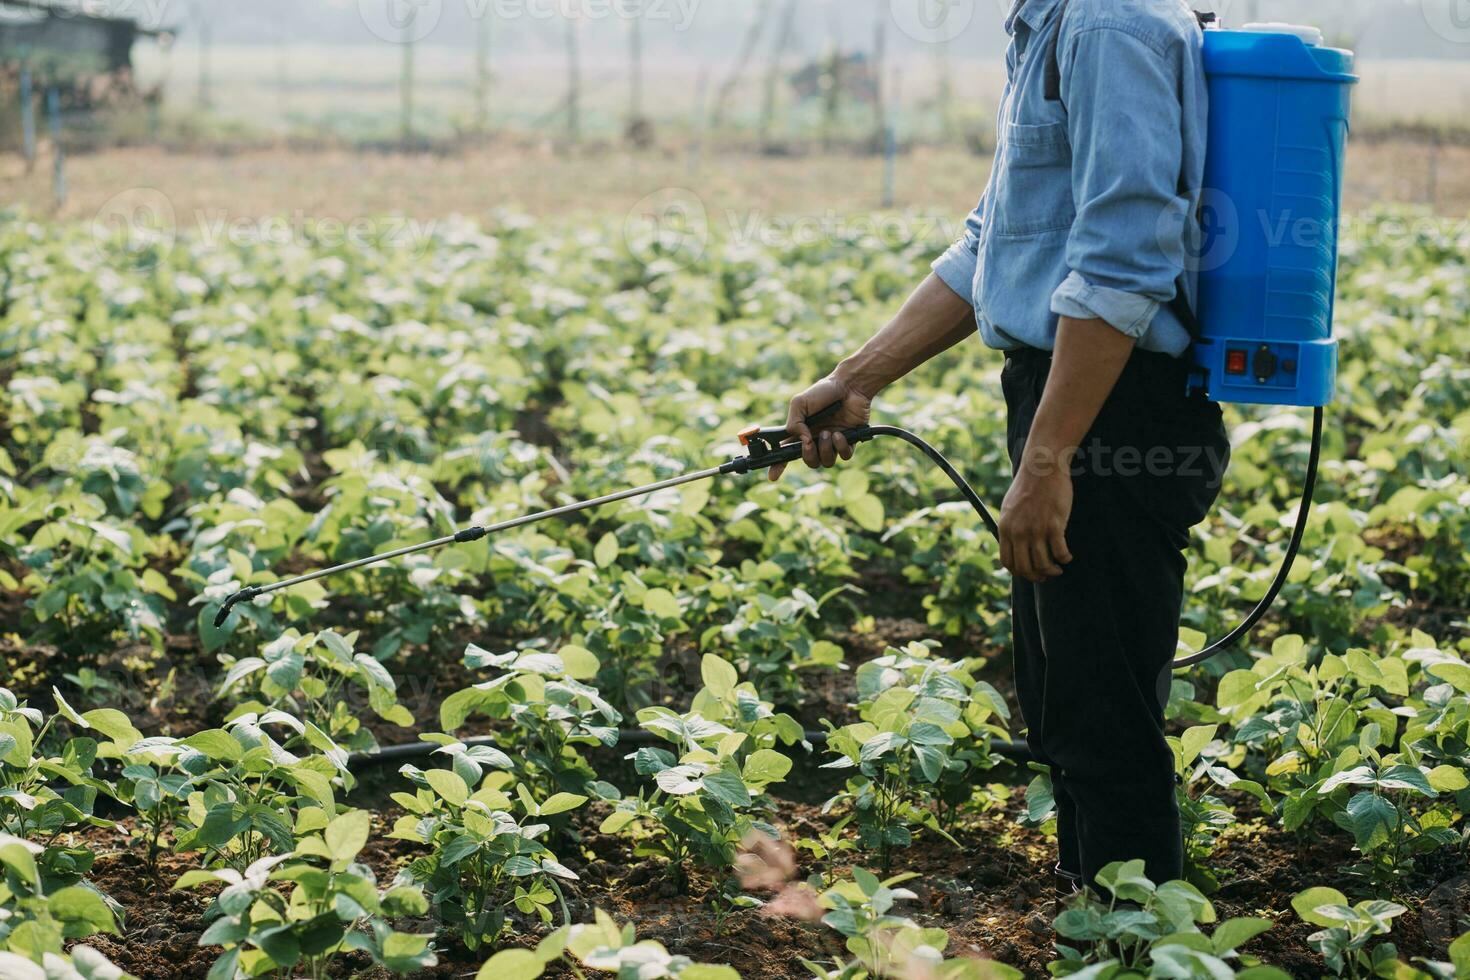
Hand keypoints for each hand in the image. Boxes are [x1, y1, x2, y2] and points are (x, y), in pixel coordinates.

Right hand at [767, 376, 872, 481]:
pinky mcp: (850, 441)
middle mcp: (816, 440)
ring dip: (825, 449)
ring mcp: (832, 442)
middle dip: (808, 456)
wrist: (849, 386)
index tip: (772, 476)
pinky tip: (840, 433)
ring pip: (826, 462)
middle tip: (809, 443)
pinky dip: (840, 446)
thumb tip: (803, 441)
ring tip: (828, 432)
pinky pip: (844, 456)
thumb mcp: (800, 403)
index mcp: (801, 432)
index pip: (787, 453)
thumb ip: (794, 423)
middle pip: (809, 461)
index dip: (779, 466)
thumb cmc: (823, 391)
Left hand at [998, 459, 1074, 582]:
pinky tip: (1067, 557)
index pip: (1008, 562)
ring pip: (1043, 564)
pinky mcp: (1054, 525)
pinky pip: (1060, 552)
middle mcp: (1018, 532)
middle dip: (1036, 577)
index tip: (1029, 573)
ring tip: (1058, 568)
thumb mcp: (1009, 507)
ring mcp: (1036, 529)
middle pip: (1025, 568)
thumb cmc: (1028, 487)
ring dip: (1052, 571)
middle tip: (1046, 576)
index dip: (1019, 572)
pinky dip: (1065, 559)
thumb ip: (1009, 527)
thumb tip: (1012, 545)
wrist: (1042, 468)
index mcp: (1005, 528)